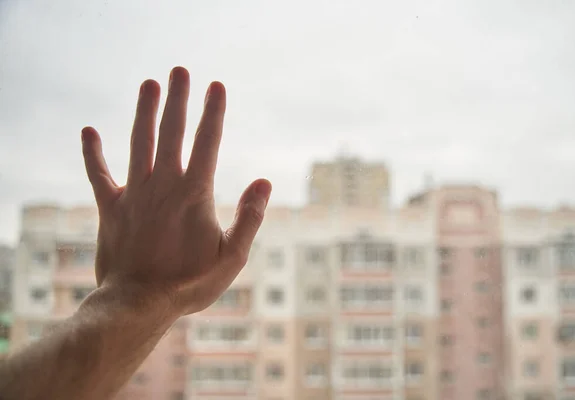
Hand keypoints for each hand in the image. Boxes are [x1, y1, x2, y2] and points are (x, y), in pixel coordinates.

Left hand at [81, 66, 270, 316]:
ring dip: (144, 111)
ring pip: (138, 142)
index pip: (207, 142)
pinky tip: (89, 131)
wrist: (139, 304)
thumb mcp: (232, 257)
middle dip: (177, 99)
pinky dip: (93, 153)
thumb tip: (265, 182)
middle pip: (171, 132)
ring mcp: (134, 194)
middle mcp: (163, 185)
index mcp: (195, 194)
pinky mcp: (111, 208)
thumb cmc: (190, 283)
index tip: (216, 85)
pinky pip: (99, 174)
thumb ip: (250, 217)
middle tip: (180, 70)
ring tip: (149, 84)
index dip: (213, 112)